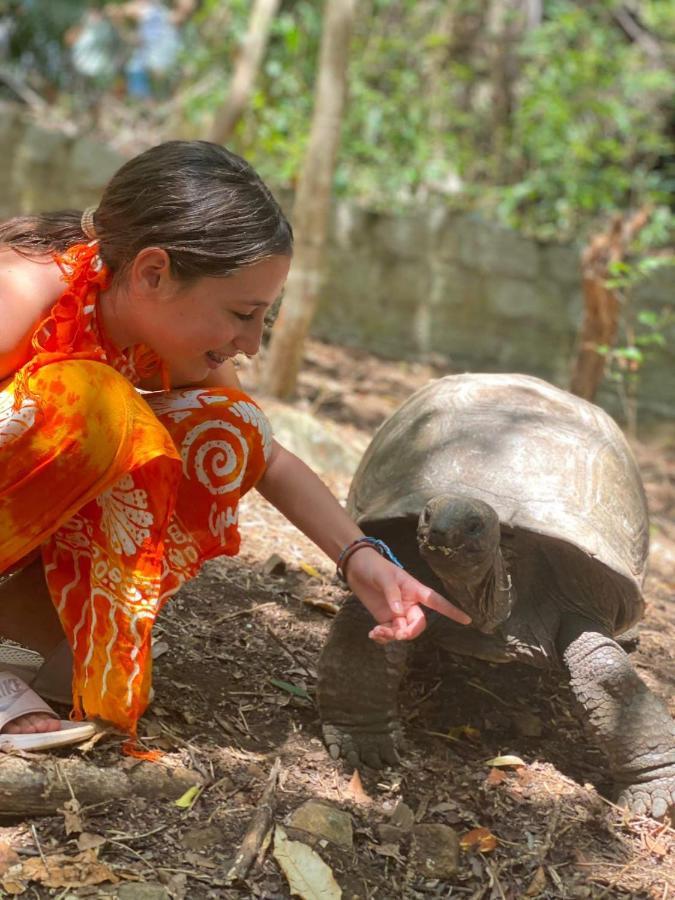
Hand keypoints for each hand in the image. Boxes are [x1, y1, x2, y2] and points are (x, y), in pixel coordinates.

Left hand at [344, 547, 470, 643]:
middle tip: (396, 634)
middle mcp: (410, 603)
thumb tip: (398, 613)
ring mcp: (398, 612)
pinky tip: (373, 634)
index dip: (452, 611)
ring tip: (376, 632)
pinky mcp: (385, 619)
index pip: (437, 601)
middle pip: (418, 624)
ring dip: (392, 636)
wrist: (357, 568)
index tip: (467, 620)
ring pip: (403, 632)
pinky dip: (383, 638)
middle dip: (409, 632)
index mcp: (415, 590)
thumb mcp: (384, 577)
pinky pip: (390, 634)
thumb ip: (392, 594)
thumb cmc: (375, 567)